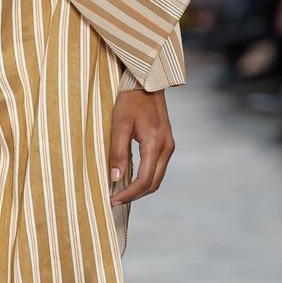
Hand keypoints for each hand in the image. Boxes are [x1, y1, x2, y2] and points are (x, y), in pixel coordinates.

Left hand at [108, 89, 174, 206]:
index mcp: (155, 144)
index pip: (145, 180)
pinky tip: (130, 177)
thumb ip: (117, 152)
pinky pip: (157, 167)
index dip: (129, 194)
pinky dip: (145, 177)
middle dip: (135, 195)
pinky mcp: (166, 142)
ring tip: (121, 192)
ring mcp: (169, 145)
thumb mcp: (119, 124)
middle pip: (154, 183)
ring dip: (140, 188)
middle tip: (115, 200)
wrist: (146, 82)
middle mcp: (166, 147)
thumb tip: (115, 178)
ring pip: (157, 177)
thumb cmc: (130, 100)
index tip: (113, 200)